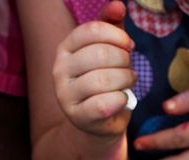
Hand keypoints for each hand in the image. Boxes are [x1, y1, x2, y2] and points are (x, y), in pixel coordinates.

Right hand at [52, 1, 134, 137]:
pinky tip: (122, 99)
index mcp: (65, 48)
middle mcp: (59, 70)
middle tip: (129, 68)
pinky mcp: (77, 116)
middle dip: (124, 60)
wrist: (99, 120)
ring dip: (126, 79)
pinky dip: (120, 100)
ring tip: (128, 82)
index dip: (117, 35)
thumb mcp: (109, 48)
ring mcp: (65, 95)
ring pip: (103, 79)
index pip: (92, 30)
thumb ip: (112, 25)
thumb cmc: (105, 79)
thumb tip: (118, 5)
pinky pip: (104, 103)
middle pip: (100, 54)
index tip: (129, 46)